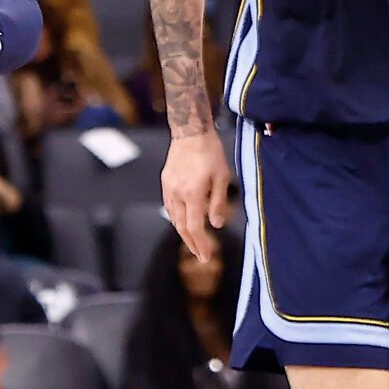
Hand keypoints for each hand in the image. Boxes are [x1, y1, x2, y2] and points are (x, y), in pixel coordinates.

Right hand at [161, 129, 233, 265]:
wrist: (190, 131)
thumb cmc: (210, 152)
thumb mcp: (222, 177)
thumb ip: (219, 203)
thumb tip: (216, 225)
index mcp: (193, 194)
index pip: (194, 227)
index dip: (200, 244)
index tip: (206, 256)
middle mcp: (177, 193)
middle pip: (182, 227)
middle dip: (192, 244)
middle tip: (202, 256)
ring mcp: (169, 188)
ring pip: (174, 218)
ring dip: (184, 232)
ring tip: (195, 242)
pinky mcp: (165, 182)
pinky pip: (170, 207)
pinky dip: (177, 218)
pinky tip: (184, 222)